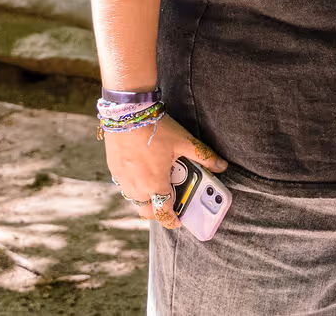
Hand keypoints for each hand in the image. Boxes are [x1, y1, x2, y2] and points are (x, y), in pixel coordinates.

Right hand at [104, 113, 226, 227]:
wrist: (127, 114)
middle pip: (147, 211)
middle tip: (171, 201)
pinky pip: (125, 186)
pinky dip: (135, 184)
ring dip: (146, 197)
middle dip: (159, 211)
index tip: (179, 221)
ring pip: (135, 199)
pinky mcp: (114, 170)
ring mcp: (122, 180)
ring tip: (159, 182)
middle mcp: (136, 187)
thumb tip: (222, 166)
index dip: (172, 220)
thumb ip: (204, 156)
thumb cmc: (156, 129)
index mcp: (155, 185)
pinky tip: (144, 169)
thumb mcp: (185, 142)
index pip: (163, 213)